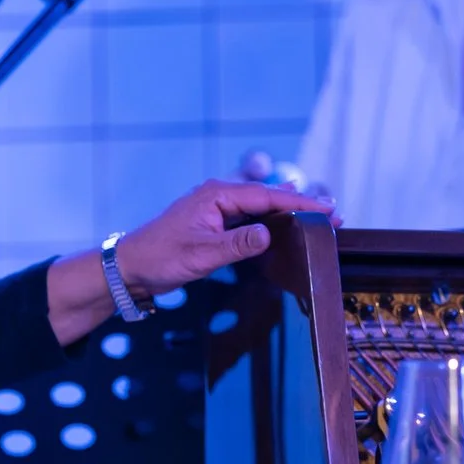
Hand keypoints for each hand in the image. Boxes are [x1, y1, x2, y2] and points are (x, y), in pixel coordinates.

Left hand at [48, 179, 335, 345]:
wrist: (130, 267)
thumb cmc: (161, 258)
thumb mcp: (201, 255)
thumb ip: (236, 244)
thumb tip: (268, 234)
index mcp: (217, 195)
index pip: (267, 196)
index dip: (300, 203)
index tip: (328, 209)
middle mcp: (219, 195)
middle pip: (269, 197)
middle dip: (301, 205)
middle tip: (334, 214)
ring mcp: (216, 208)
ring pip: (261, 206)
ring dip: (288, 212)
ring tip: (318, 218)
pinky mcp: (214, 222)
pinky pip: (249, 216)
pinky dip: (271, 220)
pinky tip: (285, 226)